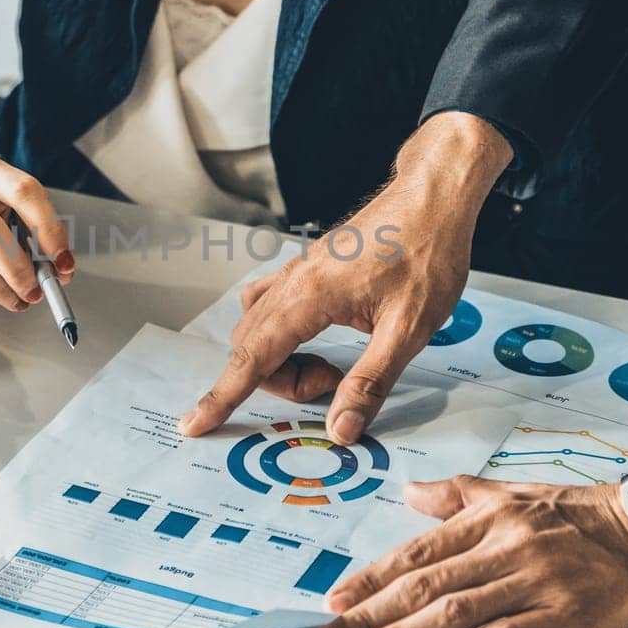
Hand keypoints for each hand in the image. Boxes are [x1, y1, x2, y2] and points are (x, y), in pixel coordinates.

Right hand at [178, 112, 513, 444]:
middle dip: (281, 381)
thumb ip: (370, 381)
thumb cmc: (428, 254)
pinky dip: (277, 334)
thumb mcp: (410, 329)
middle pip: (251, 348)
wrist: (433, 199)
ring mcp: (296, 272)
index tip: (194, 424)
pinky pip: (269, 306)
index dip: (222, 396)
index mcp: (311, 296)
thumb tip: (339, 428)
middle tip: (335, 384)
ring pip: (258, 328)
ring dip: (280, 360)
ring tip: (333, 366)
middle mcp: (292, 281)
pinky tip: (312, 338)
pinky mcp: (306, 268)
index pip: (253, 358)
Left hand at [312, 476, 627, 627]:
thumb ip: (459, 495)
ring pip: (452, 612)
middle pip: (423, 587)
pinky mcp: (562, 613)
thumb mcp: (515, 492)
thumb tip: (409, 492)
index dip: (370, 578)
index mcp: (489, 518)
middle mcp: (504, 547)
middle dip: (369, 616)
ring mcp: (533, 580)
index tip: (334, 602)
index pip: (416, 553)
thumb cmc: (583, 515)